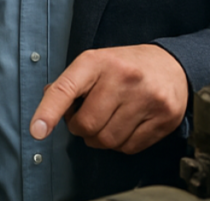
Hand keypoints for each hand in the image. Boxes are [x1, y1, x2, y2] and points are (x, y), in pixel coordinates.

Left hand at [29, 45, 187, 154]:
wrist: (172, 65)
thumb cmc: (126, 66)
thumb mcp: (95, 63)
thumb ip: (70, 84)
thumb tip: (47, 104)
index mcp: (98, 61)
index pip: (66, 89)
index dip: (48, 112)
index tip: (37, 130)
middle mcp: (123, 77)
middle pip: (86, 124)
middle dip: (81, 128)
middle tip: (89, 116)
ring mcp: (146, 98)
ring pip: (107, 140)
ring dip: (101, 138)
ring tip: (109, 120)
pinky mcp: (164, 117)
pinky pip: (129, 147)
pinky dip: (122, 143)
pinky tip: (127, 126)